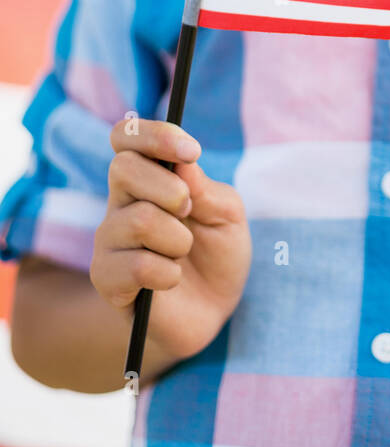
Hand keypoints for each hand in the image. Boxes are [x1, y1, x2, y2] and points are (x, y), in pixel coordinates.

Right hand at [90, 120, 251, 364]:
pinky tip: (171, 279)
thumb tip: (183, 164)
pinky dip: (168, 272)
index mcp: (146, 177)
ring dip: (178, 238)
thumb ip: (205, 188)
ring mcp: (109, 240)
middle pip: (123, 168)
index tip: (191, 151)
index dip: (154, 135)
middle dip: (170, 188)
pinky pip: (136, 265)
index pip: (125, 137)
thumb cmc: (218, 254)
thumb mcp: (227, 215)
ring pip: (138, 220)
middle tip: (191, 211)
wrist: (213, 311)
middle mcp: (120, 203)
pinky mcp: (106, 279)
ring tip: (183, 252)